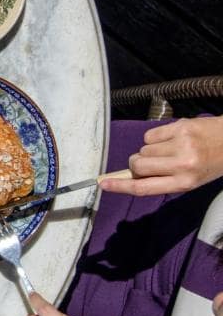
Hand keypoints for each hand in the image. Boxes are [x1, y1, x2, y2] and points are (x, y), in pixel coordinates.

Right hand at [100, 116, 222, 195]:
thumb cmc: (212, 163)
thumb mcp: (191, 179)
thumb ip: (162, 179)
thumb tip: (129, 175)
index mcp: (185, 182)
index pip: (144, 187)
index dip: (120, 186)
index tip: (103, 183)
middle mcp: (182, 165)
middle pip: (137, 165)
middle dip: (136, 163)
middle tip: (151, 163)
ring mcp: (181, 144)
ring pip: (143, 149)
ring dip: (150, 150)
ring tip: (171, 149)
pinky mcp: (179, 127)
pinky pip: (150, 135)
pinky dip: (156, 137)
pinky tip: (173, 138)